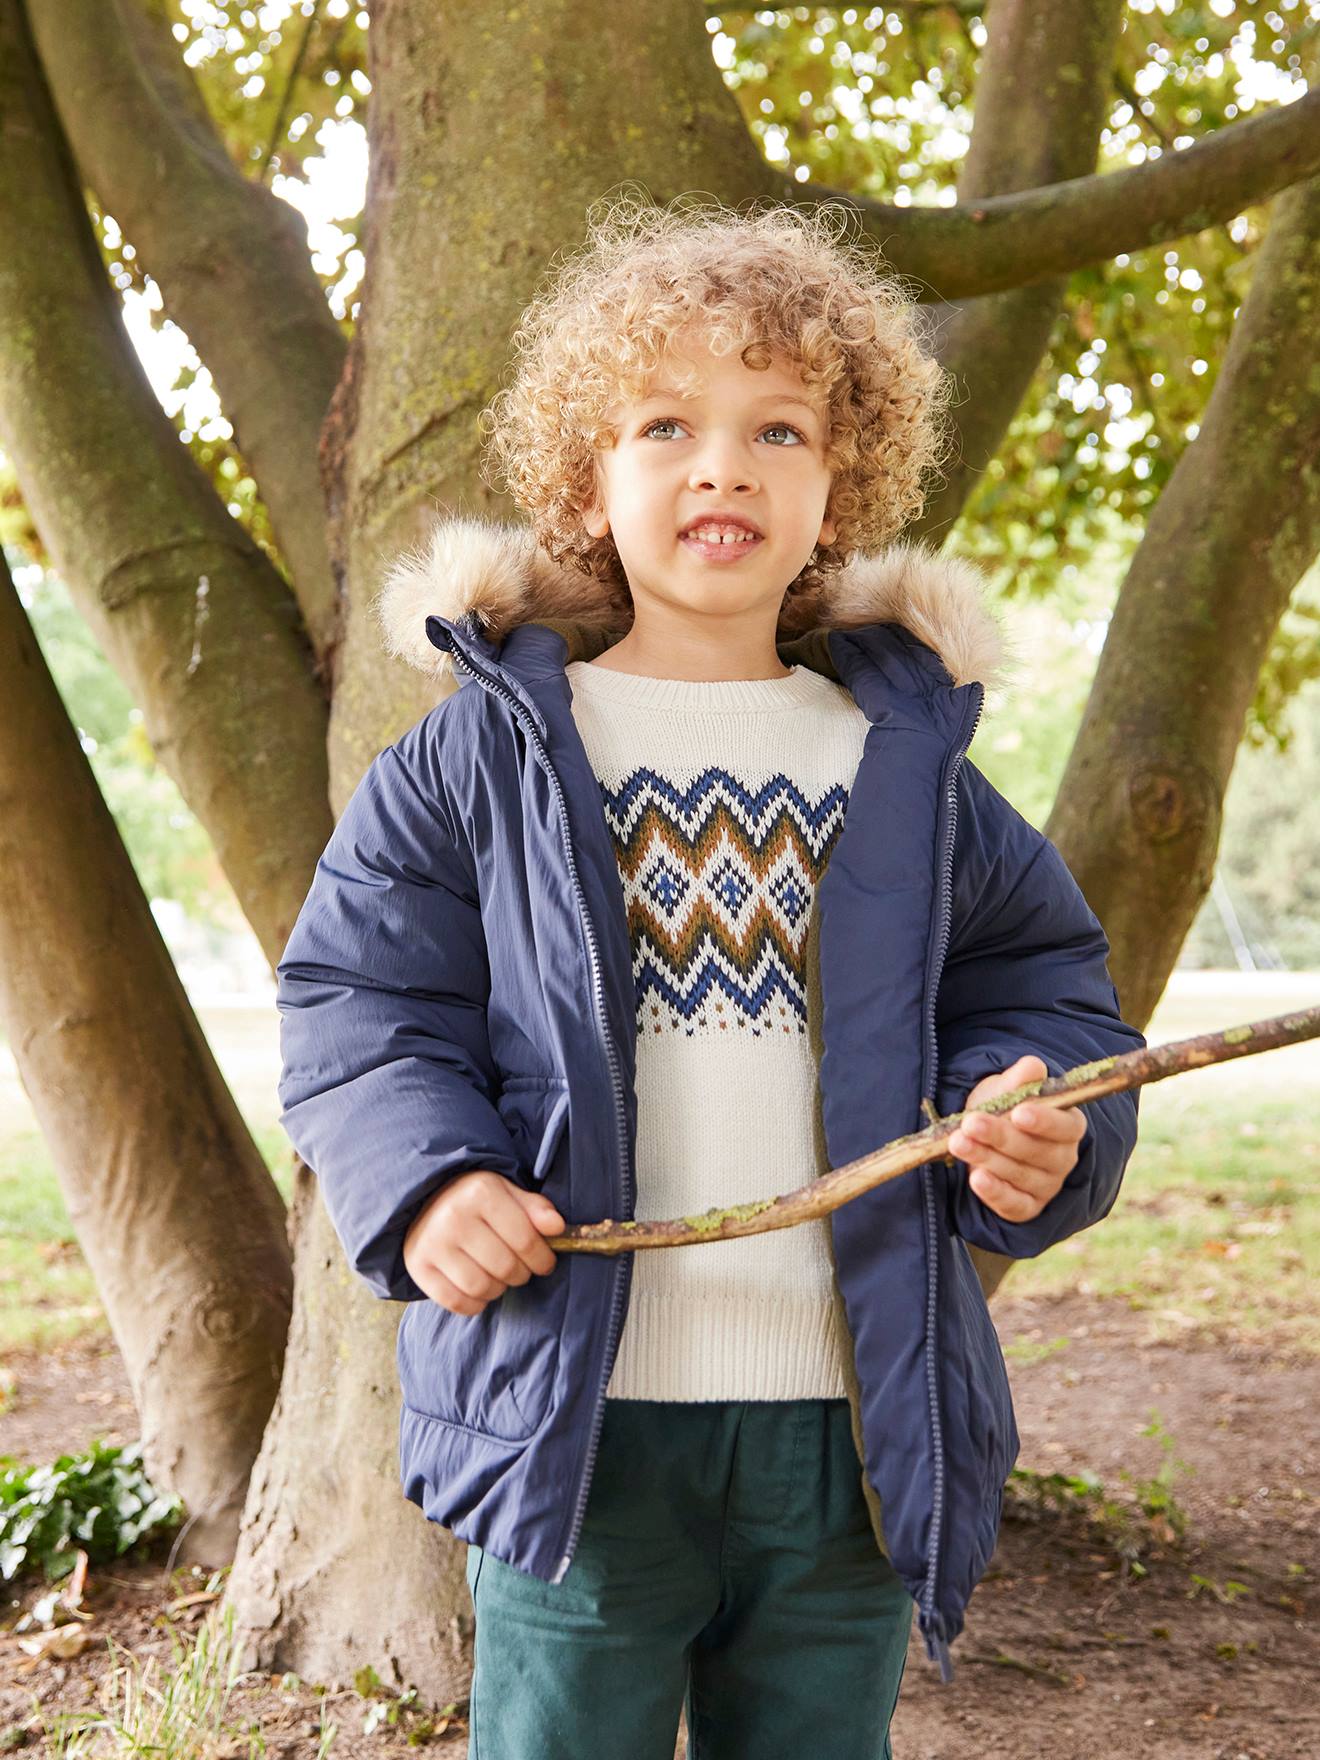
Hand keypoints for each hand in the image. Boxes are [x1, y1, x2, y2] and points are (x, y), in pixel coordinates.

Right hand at [402, 1170, 564, 1314]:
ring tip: (498, 1276)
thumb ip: (535, 1208)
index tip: (545, 1262)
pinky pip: (456, 1302)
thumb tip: (558, 1227)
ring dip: (498, 1289)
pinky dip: (475, 1303)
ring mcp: (432, 1244)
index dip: (542, 1258)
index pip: (525, 1240)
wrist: (426, 1200)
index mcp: (481, 1192)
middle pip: (505, 1267)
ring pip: (481, 1288)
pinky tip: (479, 1289)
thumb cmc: (475, 1199)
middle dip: (521, 1274)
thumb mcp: (507, 1192)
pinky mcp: (418, 1267)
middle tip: (520, 1269)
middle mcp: (453, 1217)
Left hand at [947, 1055, 1086, 1223]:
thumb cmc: (1004, 1108)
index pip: (1065, 1127)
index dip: (1044, 1121)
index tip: (1019, 1112)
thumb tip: (1032, 1066)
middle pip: (1036, 1152)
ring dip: (986, 1159)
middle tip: (971, 1123)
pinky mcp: (1026, 1207)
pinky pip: (1013, 1204)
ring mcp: (1046, 1186)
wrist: (987, 1136)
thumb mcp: (1009, 1089)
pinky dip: (994, 1193)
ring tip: (958, 1142)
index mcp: (1068, 1126)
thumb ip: (1021, 1079)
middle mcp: (1062, 1159)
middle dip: (1001, 1136)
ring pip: (1019, 1175)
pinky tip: (976, 1179)